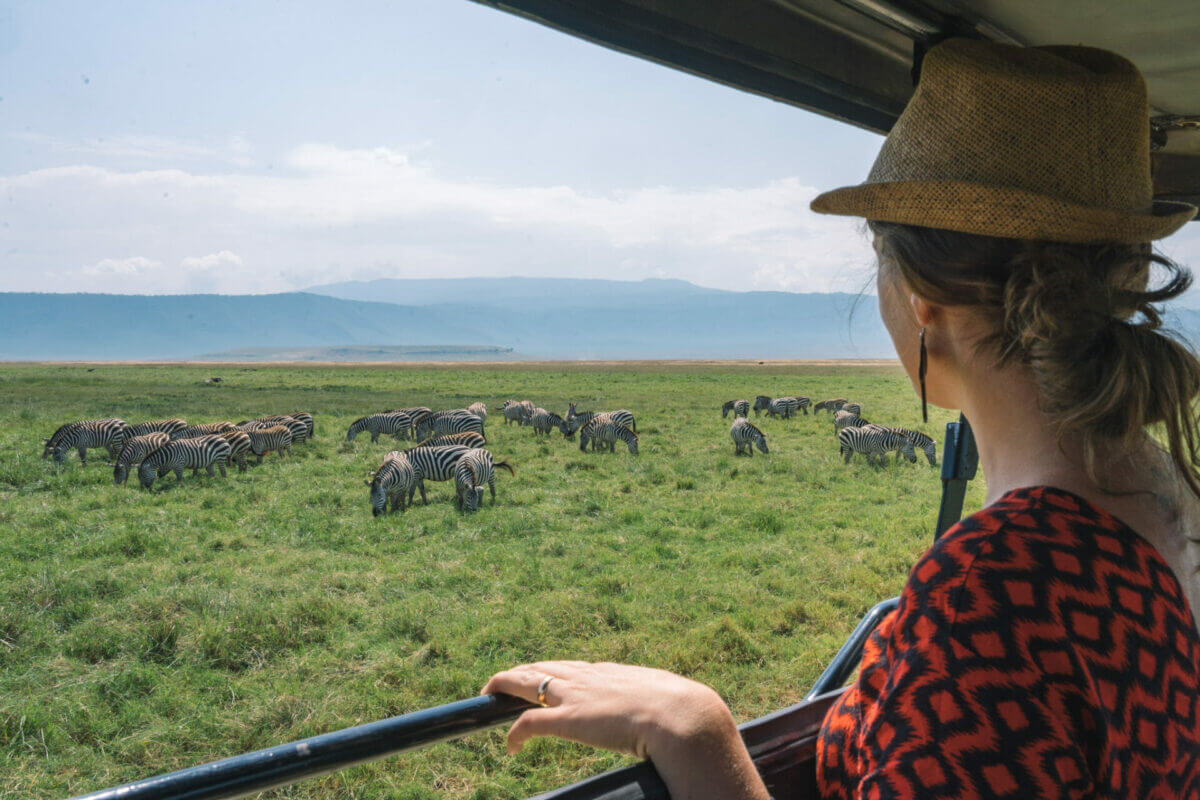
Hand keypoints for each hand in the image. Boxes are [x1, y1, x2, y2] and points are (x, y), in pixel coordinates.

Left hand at [481, 660, 768, 799]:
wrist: (682, 717)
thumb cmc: (684, 710)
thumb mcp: (666, 697)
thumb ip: (658, 698)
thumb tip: (674, 706)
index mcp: (611, 673)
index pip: (572, 667)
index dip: (553, 672)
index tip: (544, 677)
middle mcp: (588, 678)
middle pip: (543, 668)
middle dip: (519, 673)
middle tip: (501, 682)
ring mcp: (576, 697)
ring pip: (527, 682)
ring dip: (505, 687)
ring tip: (489, 693)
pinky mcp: (569, 720)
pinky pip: (528, 722)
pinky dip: (515, 734)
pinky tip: (510, 747)